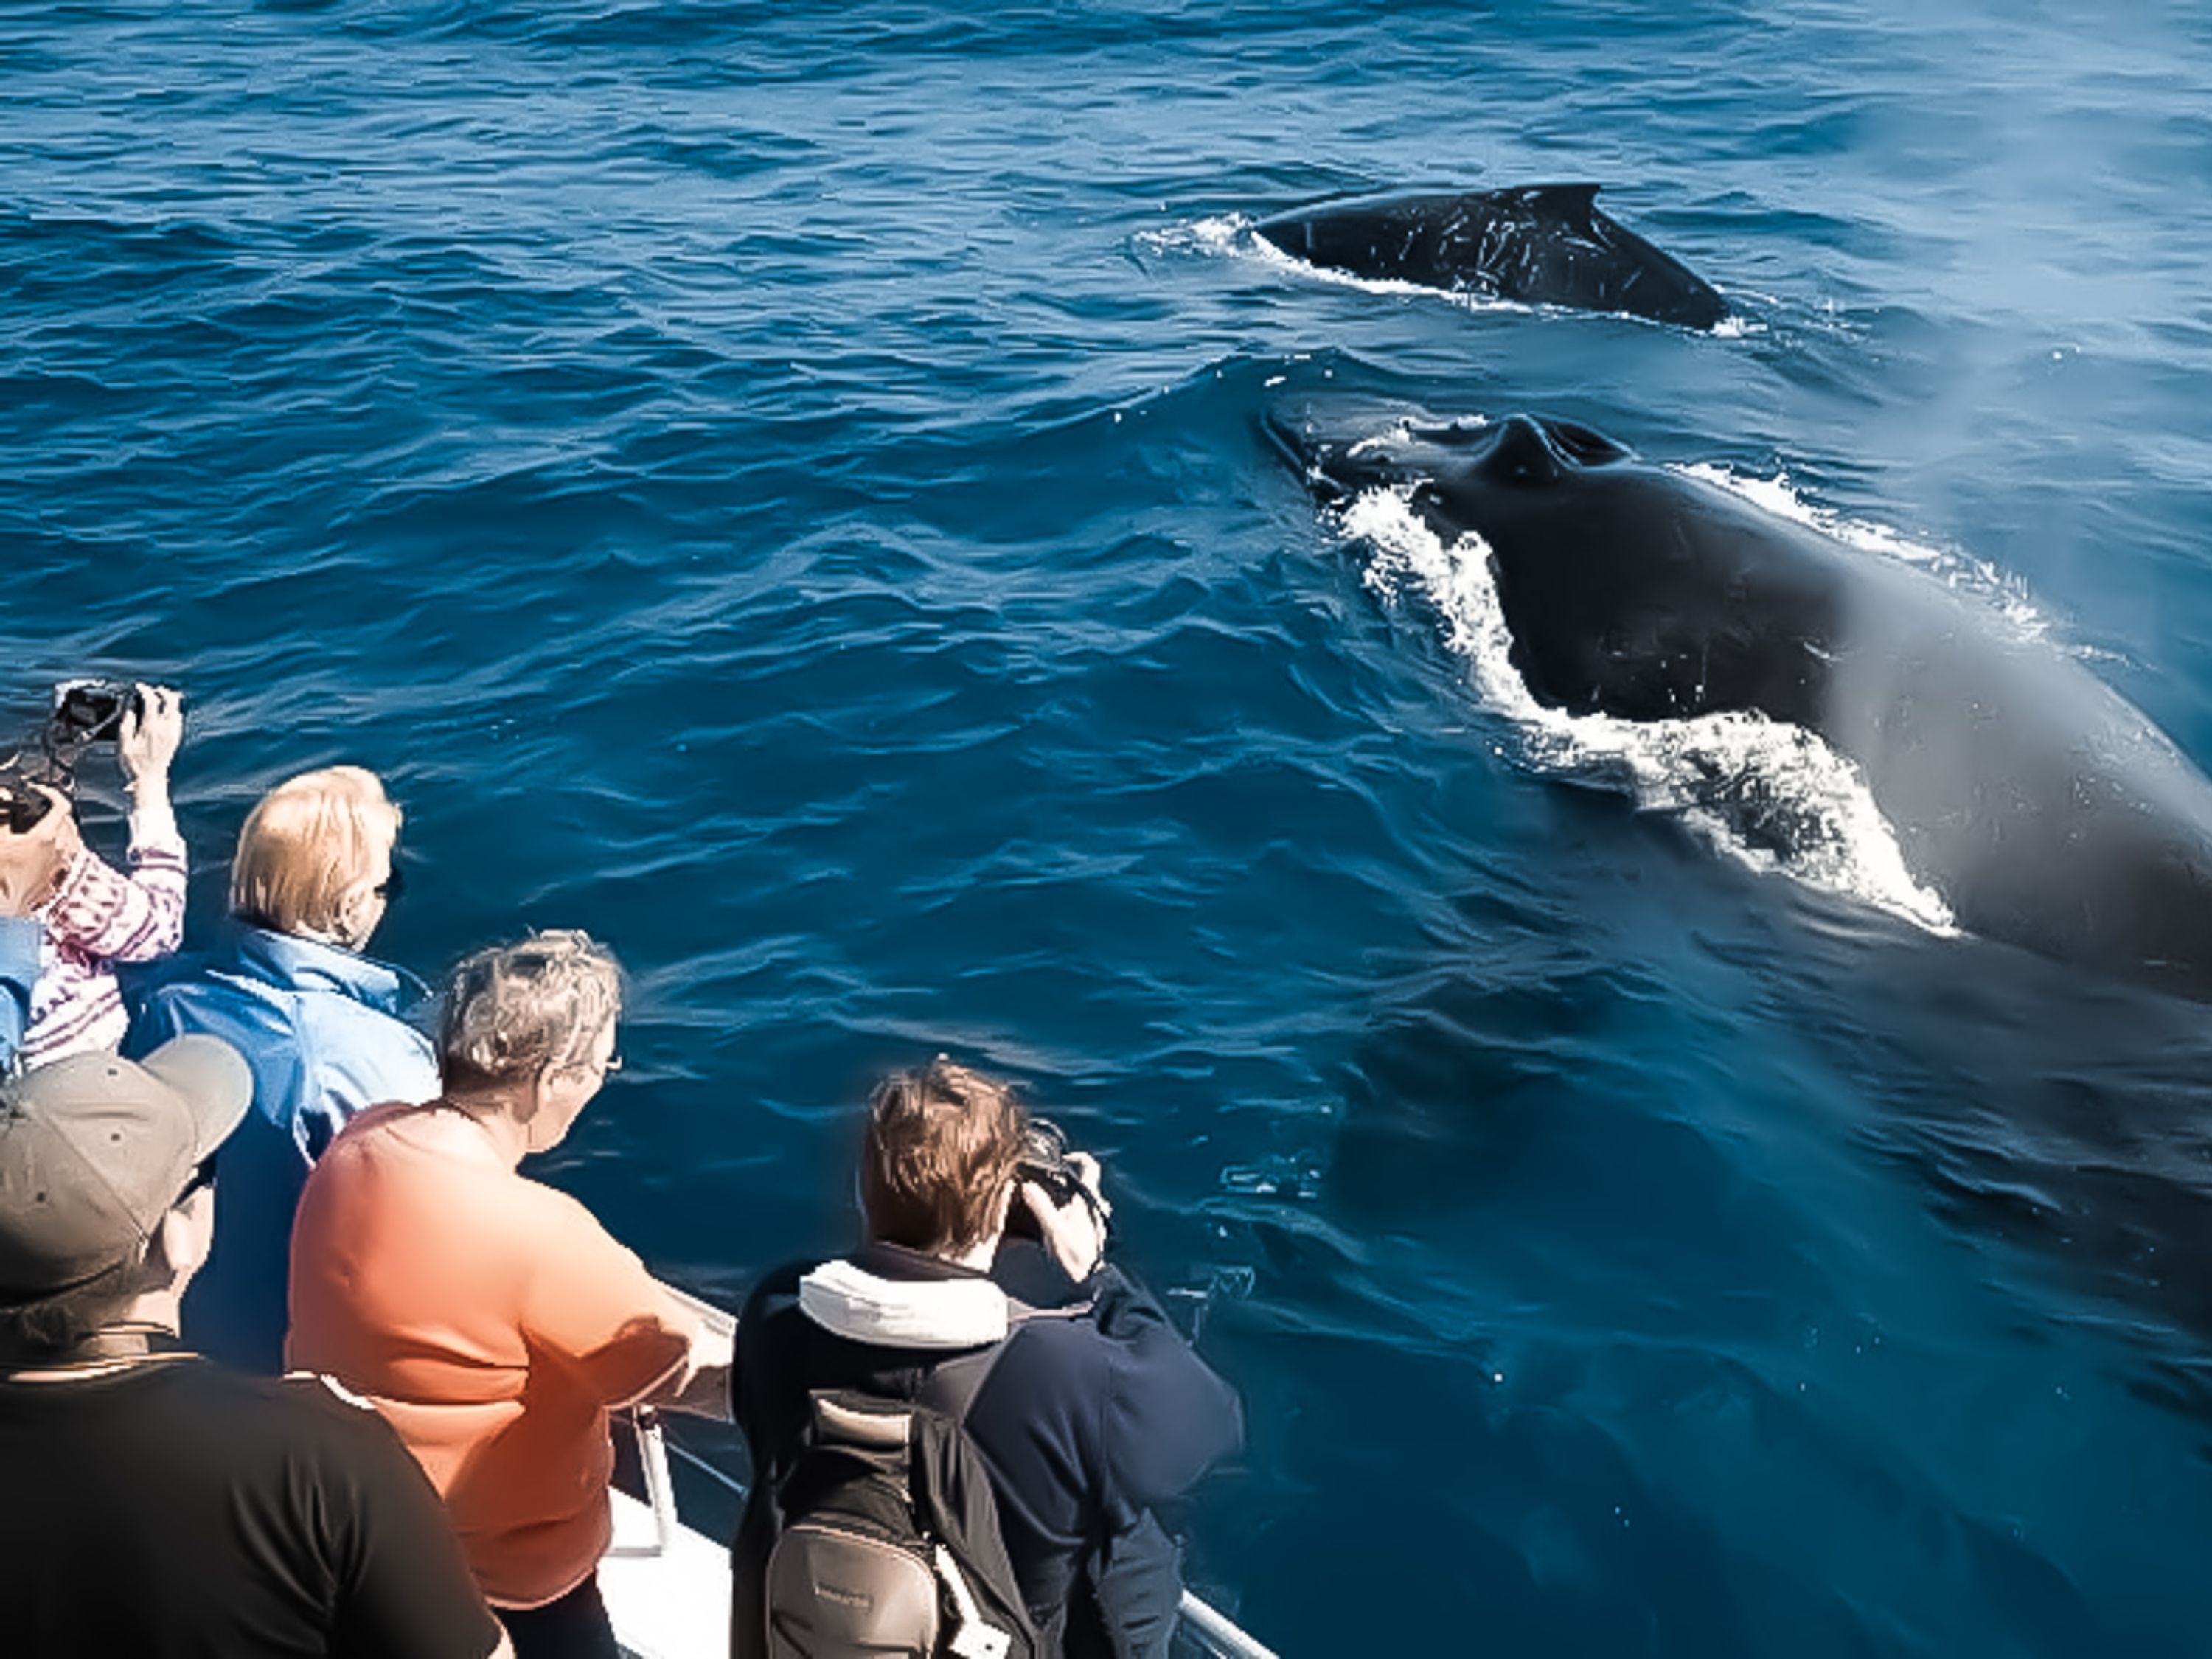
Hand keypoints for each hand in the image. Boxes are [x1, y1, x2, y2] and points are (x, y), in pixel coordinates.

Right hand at [0, 786, 80, 915]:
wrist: (2, 903)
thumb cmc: (0, 876)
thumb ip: (1, 815)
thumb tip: (3, 795)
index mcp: (47, 838)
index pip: (61, 806)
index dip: (51, 794)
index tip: (41, 791)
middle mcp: (61, 853)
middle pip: (69, 823)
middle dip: (56, 812)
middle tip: (42, 808)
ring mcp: (62, 869)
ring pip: (72, 841)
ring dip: (62, 830)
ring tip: (48, 827)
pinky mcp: (58, 882)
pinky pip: (68, 859)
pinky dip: (61, 850)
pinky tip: (49, 851)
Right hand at [118, 684, 182, 791]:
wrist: (150, 778)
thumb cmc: (135, 764)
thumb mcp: (124, 743)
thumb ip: (127, 724)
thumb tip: (129, 710)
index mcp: (151, 727)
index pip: (152, 700)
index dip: (146, 690)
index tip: (140, 687)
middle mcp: (165, 728)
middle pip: (171, 701)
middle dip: (163, 691)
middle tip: (154, 689)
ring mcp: (173, 734)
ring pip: (177, 710)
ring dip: (170, 701)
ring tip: (160, 698)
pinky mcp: (176, 739)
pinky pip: (178, 720)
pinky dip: (173, 712)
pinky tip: (166, 713)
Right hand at [1019, 1151, 1110, 1283]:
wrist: (1090, 1283)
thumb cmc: (1076, 1257)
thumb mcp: (1054, 1231)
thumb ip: (1041, 1207)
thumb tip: (1029, 1186)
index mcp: (1088, 1199)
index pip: (1089, 1166)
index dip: (1077, 1157)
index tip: (1061, 1160)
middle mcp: (1095, 1205)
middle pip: (1083, 1181)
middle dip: (1066, 1179)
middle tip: (1047, 1184)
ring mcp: (1095, 1219)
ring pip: (1082, 1198)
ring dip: (1068, 1197)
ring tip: (1050, 1204)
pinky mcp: (1092, 1232)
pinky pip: (1081, 1213)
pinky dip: (1070, 1212)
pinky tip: (1057, 1223)